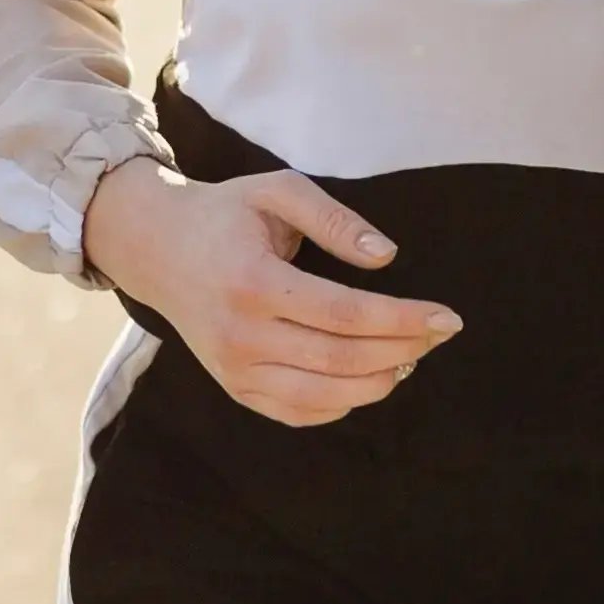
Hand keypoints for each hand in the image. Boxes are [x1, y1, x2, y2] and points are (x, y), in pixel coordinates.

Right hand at [82, 162, 457, 428]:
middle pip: (342, 359)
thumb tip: (386, 257)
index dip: (403, 319)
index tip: (447, 317)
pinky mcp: (234, 388)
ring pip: (325, 395)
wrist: (155, 248)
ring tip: (411, 355)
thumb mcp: (277, 191)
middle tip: (439, 333)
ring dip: (380, 380)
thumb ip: (335, 219)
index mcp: (253, 281)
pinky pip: (298, 413)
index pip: (345, 314)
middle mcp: (241, 334)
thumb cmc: (226, 214)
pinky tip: (370, 377)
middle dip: (404, 349)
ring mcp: (234, 369)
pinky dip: (344, 403)